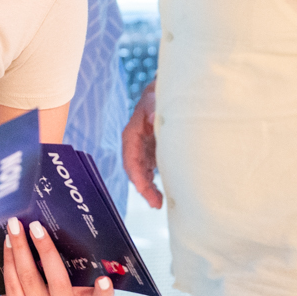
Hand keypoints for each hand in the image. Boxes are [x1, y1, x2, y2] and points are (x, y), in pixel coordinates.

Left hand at [0, 217, 117, 295]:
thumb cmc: (62, 281)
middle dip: (42, 248)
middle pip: (54, 279)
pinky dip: (7, 263)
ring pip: (25, 280)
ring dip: (17, 251)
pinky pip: (10, 287)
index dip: (103, 292)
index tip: (104, 279)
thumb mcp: (73, 276)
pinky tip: (7, 245)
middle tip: (34, 225)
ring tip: (14, 230)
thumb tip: (56, 226)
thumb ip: (73, 261)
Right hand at [122, 81, 161, 208]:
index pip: (130, 158)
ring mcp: (144, 149)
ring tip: (158, 203)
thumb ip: (153, 107)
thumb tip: (153, 119)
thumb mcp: (154, 98)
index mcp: (132, 134)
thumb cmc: (158, 95)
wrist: (166, 92)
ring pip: (143, 173)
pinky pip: (150, 171)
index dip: (136, 174)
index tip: (143, 188)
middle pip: (135, 169)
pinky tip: (162, 194)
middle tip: (155, 203)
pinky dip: (154, 183)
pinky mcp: (152, 152)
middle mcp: (136, 144)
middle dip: (143, 187)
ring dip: (148, 189)